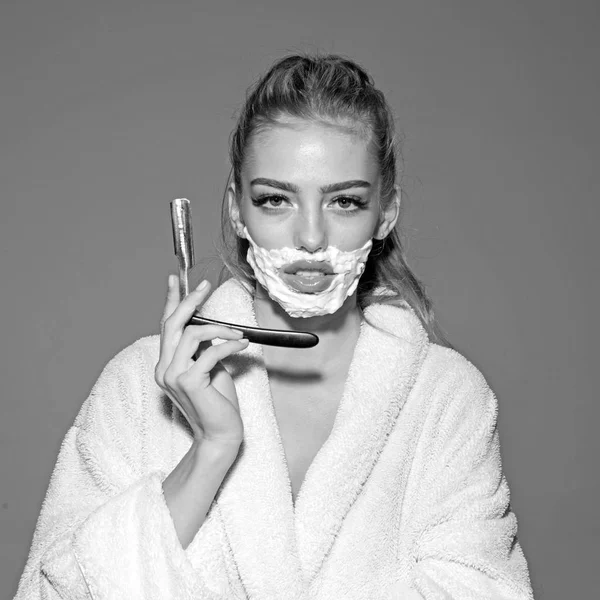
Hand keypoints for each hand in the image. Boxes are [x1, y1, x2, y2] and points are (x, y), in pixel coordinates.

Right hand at [154, 275, 248, 447]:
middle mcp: (164, 369)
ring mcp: (173, 376)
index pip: (166, 327)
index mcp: (166, 365)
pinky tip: (242, 346)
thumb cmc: (218, 403)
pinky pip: (210, 352)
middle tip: (205, 287)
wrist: (220, 434)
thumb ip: (203, 348)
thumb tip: (210, 326)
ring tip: (238, 335)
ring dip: (219, 329)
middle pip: (172, 324)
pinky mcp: (189, 382)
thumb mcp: (209, 368)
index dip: (171, 301)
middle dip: (189, 301)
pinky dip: (229, 345)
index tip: (176, 281)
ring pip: (191, 335)